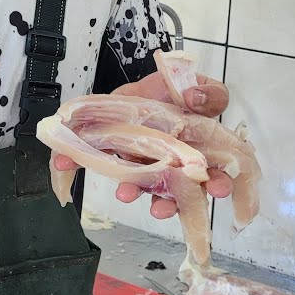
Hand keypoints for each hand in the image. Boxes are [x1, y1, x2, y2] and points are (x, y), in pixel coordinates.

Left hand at [52, 68, 233, 219]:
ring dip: (134, 192)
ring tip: (126, 193)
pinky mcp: (120, 156)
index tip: (217, 189)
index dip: (218, 183)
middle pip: (178, 192)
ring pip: (143, 186)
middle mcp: (174, 165)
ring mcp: (146, 163)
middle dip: (173, 204)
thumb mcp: (200, 87)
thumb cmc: (176, 94)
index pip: (215, 173)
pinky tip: (76, 165)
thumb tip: (195, 98)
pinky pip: (104, 165)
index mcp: (200, 151)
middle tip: (164, 207)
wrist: (144, 89)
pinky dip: (85, 165)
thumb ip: (209, 93)